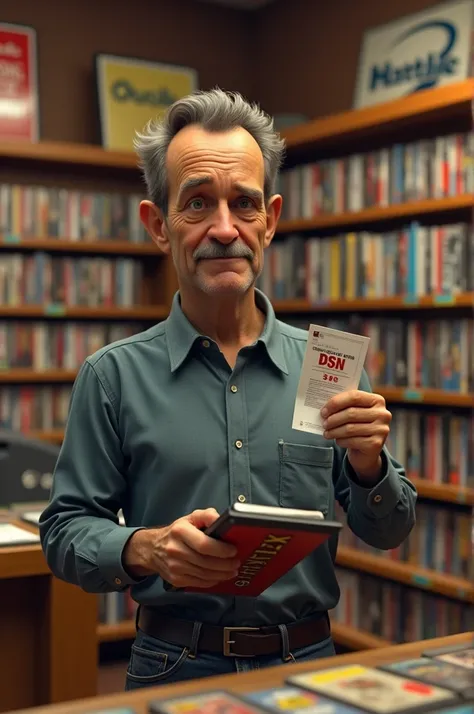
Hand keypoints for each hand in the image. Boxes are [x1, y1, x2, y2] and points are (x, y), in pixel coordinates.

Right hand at [122, 508, 239, 587]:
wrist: (152, 549)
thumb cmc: (177, 532)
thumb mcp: (191, 518)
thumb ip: (207, 515)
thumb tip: (222, 520)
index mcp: (180, 531)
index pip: (204, 544)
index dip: (221, 550)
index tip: (233, 550)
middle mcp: (175, 550)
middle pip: (206, 562)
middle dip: (225, 564)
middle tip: (237, 562)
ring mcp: (174, 567)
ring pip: (204, 575)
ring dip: (222, 574)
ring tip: (232, 571)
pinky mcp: (175, 580)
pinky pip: (199, 583)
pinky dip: (212, 581)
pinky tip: (220, 576)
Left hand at [321, 390, 390, 480]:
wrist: (367, 451)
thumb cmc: (358, 426)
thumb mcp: (355, 413)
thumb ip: (345, 406)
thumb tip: (325, 407)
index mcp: (377, 400)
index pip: (354, 396)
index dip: (336, 402)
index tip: (324, 410)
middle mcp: (383, 414)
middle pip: (351, 413)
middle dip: (334, 419)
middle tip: (324, 423)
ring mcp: (381, 430)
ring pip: (350, 428)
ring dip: (334, 431)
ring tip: (326, 433)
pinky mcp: (376, 444)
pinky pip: (352, 441)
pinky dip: (341, 441)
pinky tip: (337, 440)